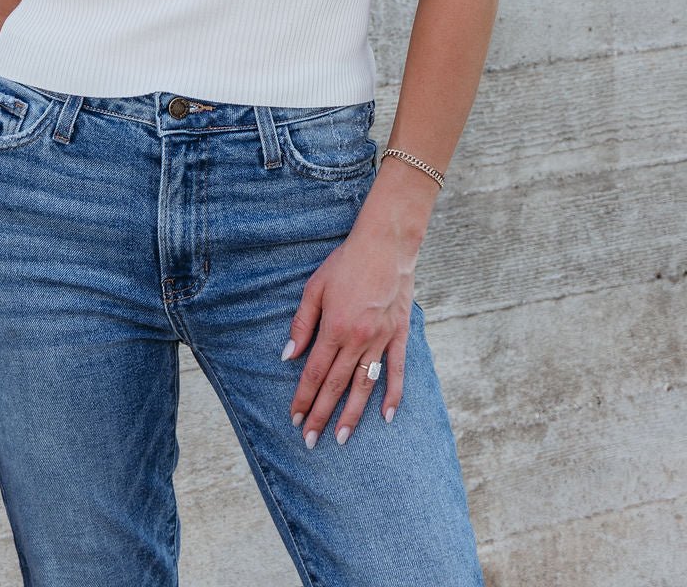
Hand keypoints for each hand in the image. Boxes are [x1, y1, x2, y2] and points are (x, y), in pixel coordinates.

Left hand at [281, 214, 416, 448]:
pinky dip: (393, 396)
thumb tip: (288, 356)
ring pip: (364, 386)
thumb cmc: (346, 263)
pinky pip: (397, 372)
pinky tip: (387, 417)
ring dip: (352, 414)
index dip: (303, 397)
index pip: (315, 372)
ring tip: (342, 438)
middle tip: (309, 441)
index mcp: (335, 328)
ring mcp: (382, 340)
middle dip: (321, 415)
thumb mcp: (315, 288)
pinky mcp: (400, 336)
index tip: (294, 418)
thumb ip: (302, 324)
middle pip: (336, 385)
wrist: (385, 246)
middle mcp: (358, 340)